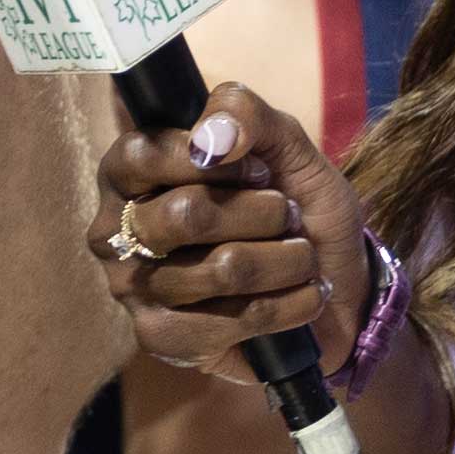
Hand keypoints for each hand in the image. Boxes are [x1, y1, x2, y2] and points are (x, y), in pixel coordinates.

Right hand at [94, 85, 374, 385]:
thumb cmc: (296, 206)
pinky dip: (288, 305)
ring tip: (302, 256)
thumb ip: (245, 115)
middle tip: (287, 215)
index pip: (145, 154)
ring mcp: (133, 288)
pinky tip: (303, 296)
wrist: (337, 282)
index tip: (259, 169)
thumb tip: (211, 139)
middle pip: (187, 215)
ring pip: (223, 268)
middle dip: (264, 212)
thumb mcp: (286, 144)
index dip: (217, 160)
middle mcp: (117, 229)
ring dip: (288, 259)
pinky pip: (230, 322)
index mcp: (131, 171)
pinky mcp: (161, 338)